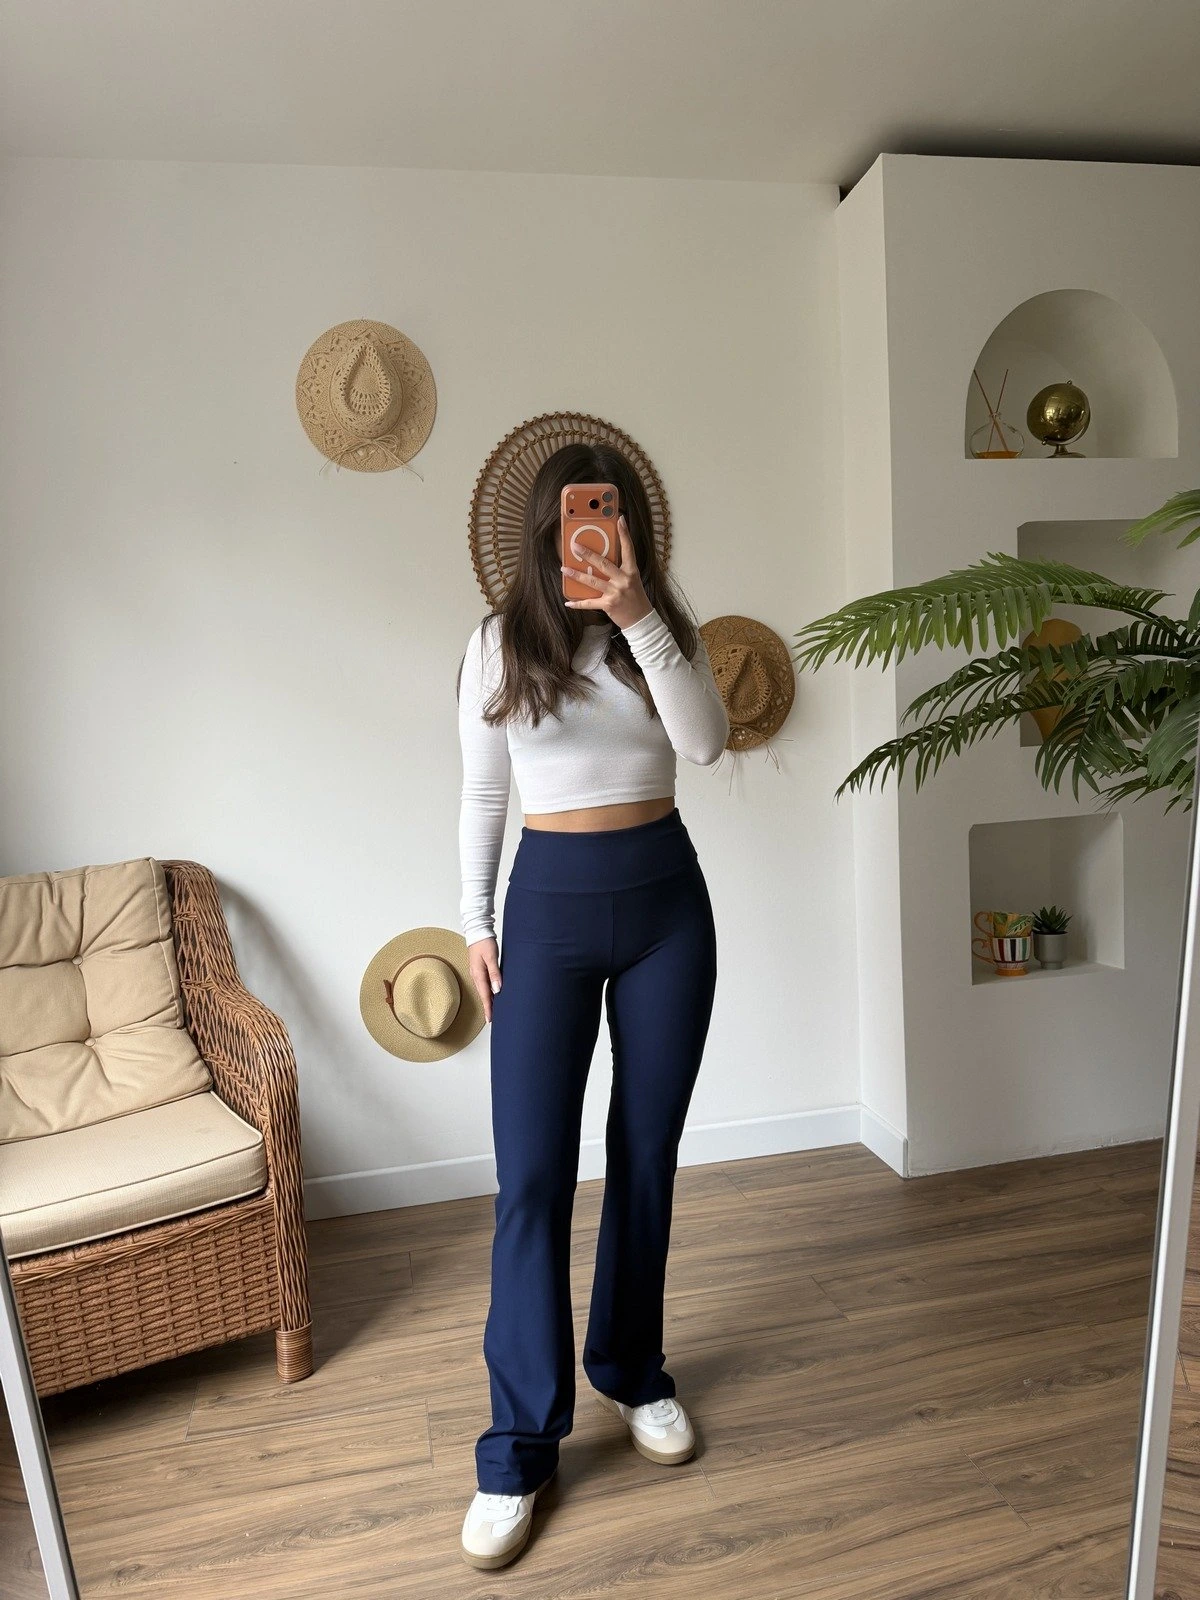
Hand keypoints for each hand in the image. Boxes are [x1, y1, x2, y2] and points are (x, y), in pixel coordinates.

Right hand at [467, 935, 501, 1022]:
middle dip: (488, 1007)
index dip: (488, 1007)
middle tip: (493, 1019)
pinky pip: (484, 984)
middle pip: (483, 995)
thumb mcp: (492, 957)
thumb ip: (495, 973)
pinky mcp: (479, 968)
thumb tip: (497, 989)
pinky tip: (493, 994)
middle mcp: (476, 975)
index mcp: (478, 974)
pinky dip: (488, 991)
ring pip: (483, 990)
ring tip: (494, 1010)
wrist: (478, 930)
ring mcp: (477, 972)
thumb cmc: (484, 942)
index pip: (485, 995)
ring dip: (488, 1000)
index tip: (490, 1019)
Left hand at [561, 514, 653, 631]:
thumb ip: (620, 570)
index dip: (624, 534)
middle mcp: (623, 580)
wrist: (641, 620)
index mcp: (631, 571)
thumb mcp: (633, 580)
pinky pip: (589, 603)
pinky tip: (568, 602)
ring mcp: (615, 593)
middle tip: (575, 546)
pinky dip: (578, 603)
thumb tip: (602, 559)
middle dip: (587, 554)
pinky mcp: (608, 605)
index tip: (620, 519)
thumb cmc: (636, 598)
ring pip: (592, 581)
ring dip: (576, 575)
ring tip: (564, 569)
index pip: (629, 549)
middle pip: (603, 563)